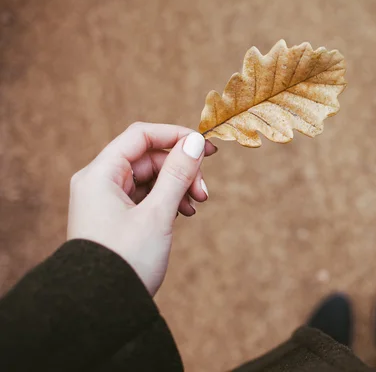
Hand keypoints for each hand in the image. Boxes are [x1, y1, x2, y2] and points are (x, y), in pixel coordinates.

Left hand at [67, 122, 216, 295]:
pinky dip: (167, 200)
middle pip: (148, 158)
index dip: (175, 136)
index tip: (206, 146)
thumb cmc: (126, 260)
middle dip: (181, 170)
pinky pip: (145, 196)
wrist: (102, 308)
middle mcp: (99, 182)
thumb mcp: (157, 214)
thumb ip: (177, 174)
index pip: (141, 136)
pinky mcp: (115, 217)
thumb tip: (193, 142)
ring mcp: (106, 200)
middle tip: (205, 191)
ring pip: (150, 178)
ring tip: (197, 205)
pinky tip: (185, 213)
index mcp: (100, 174)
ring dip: (177, 186)